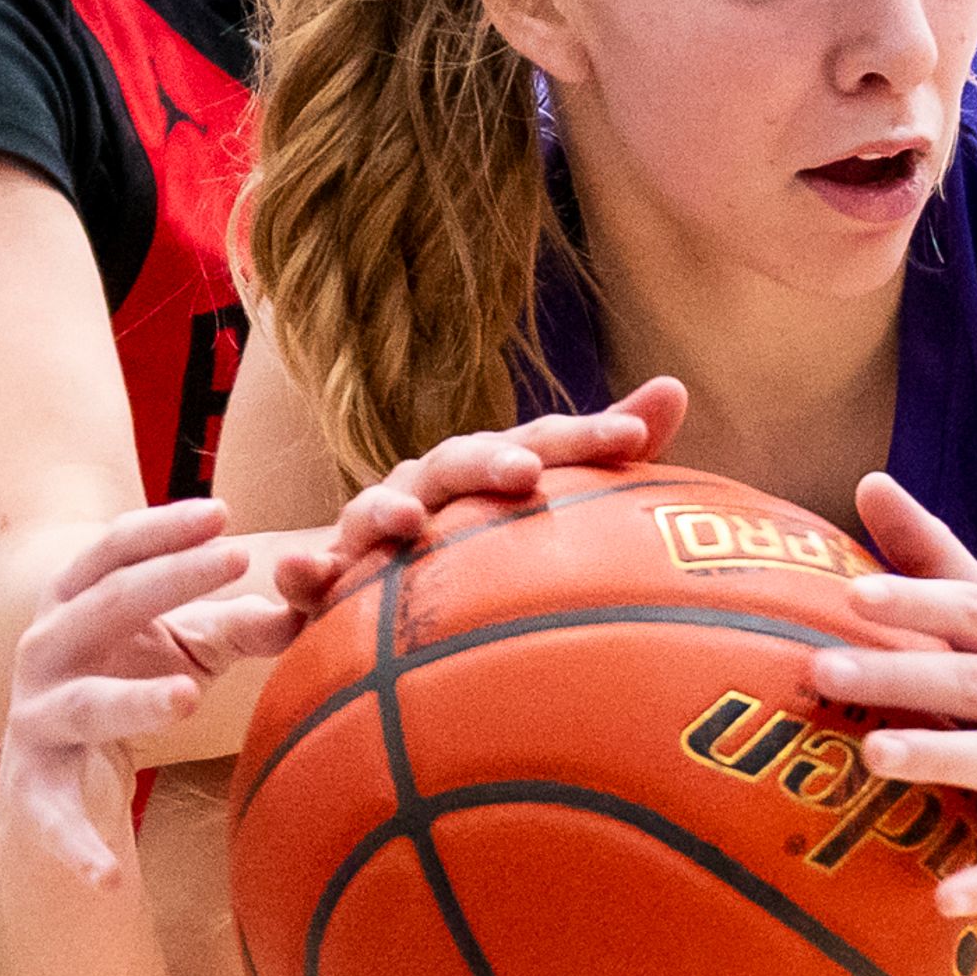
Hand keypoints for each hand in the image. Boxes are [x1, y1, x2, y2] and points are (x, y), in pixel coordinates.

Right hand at [0, 501, 301, 885]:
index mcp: (73, 600)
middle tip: (237, 559)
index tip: (225, 512)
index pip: (112, 548)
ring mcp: (35, 715)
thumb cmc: (129, 675)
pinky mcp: (32, 784)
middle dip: (167, 580)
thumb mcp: (186, 644)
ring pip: (84, 704)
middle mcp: (45, 647)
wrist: (45, 758)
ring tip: (187, 696)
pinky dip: (78, 848)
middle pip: (103, 604)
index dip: (164, 528)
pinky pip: (53, 816)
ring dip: (132, 699)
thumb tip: (320, 594)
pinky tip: (112, 882)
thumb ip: (244, 622)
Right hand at [271, 378, 689, 618]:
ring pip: (372, 509)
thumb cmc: (469, 542)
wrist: (363, 588)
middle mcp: (426, 487)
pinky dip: (300, 572)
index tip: (637, 439)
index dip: (587, 435)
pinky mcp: (324, 580)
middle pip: (457, 463)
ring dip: (385, 509)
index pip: (542, 442)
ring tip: (407, 520)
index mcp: (485, 469)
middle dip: (488, 462)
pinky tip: (302, 577)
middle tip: (527, 474)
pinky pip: (306, 576)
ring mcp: (369, 528)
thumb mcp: (532, 504)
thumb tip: (675, 387)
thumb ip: (604, 460)